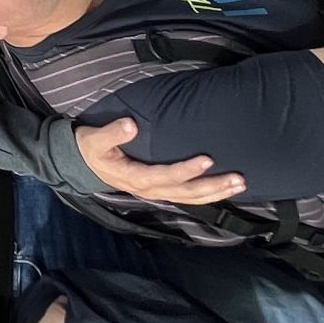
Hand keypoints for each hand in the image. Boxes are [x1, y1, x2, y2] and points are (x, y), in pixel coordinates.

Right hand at [74, 116, 246, 202]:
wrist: (83, 164)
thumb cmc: (91, 148)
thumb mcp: (94, 139)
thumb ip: (111, 133)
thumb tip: (131, 124)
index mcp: (133, 176)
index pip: (164, 176)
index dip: (185, 171)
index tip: (207, 160)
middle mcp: (148, 189)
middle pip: (185, 192)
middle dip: (213, 186)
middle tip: (238, 178)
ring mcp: (156, 192)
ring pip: (190, 198)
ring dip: (216, 192)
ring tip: (240, 184)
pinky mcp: (160, 190)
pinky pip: (187, 197)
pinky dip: (207, 195)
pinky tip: (225, 190)